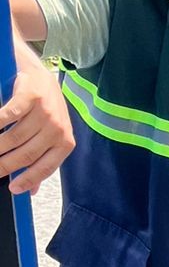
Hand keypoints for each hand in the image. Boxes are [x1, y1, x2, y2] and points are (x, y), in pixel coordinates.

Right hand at [0, 60, 74, 193]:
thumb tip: (30, 190)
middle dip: (5, 166)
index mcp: (65, 142)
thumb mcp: (49, 137)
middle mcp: (58, 128)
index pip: (45, 168)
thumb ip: (41, 161)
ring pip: (14, 138)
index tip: (13, 189)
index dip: (27, 180)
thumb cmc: (44, 111)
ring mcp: (45, 112)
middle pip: (26, 154)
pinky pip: (7, 116)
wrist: (39, 76)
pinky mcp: (30, 97)